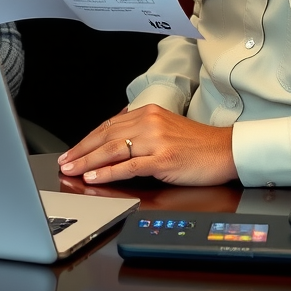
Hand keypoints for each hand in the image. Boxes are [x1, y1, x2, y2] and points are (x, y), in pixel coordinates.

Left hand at [57, 104, 237, 186]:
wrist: (226, 150)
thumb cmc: (197, 145)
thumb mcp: (165, 130)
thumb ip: (141, 133)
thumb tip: (114, 145)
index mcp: (148, 113)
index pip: (108, 125)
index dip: (87, 139)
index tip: (72, 151)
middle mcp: (149, 122)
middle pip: (106, 136)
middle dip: (81, 150)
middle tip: (63, 162)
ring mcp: (156, 140)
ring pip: (113, 149)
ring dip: (88, 161)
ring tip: (72, 170)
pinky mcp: (163, 158)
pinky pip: (130, 166)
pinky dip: (108, 172)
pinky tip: (95, 177)